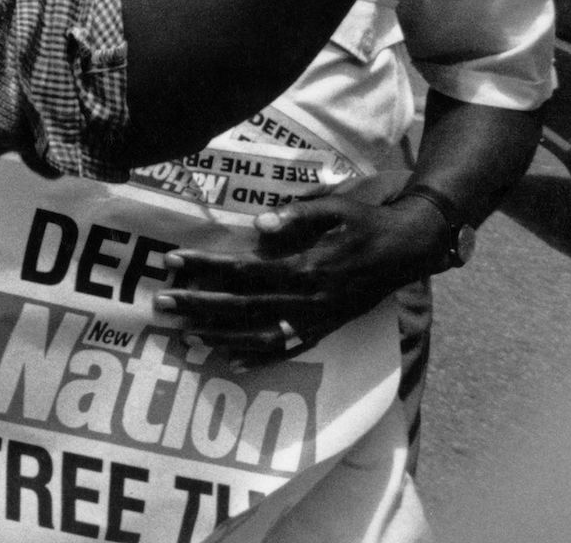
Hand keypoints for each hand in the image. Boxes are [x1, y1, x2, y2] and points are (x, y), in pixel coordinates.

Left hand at [155, 189, 446, 359]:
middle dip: (199, 306)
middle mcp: (310, 300)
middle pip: (243, 307)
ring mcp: (318, 319)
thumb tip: (257, 226)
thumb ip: (297, 215)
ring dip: (220, 337)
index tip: (171, 260)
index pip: (244, 270)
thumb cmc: (367, 222)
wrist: (409, 249)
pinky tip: (230, 361)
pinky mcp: (327, 328)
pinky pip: (289, 349)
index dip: (206, 266)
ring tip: (185, 336)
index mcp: (308, 267)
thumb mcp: (336, 207)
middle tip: (160, 304)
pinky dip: (259, 358)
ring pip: (261, 336)